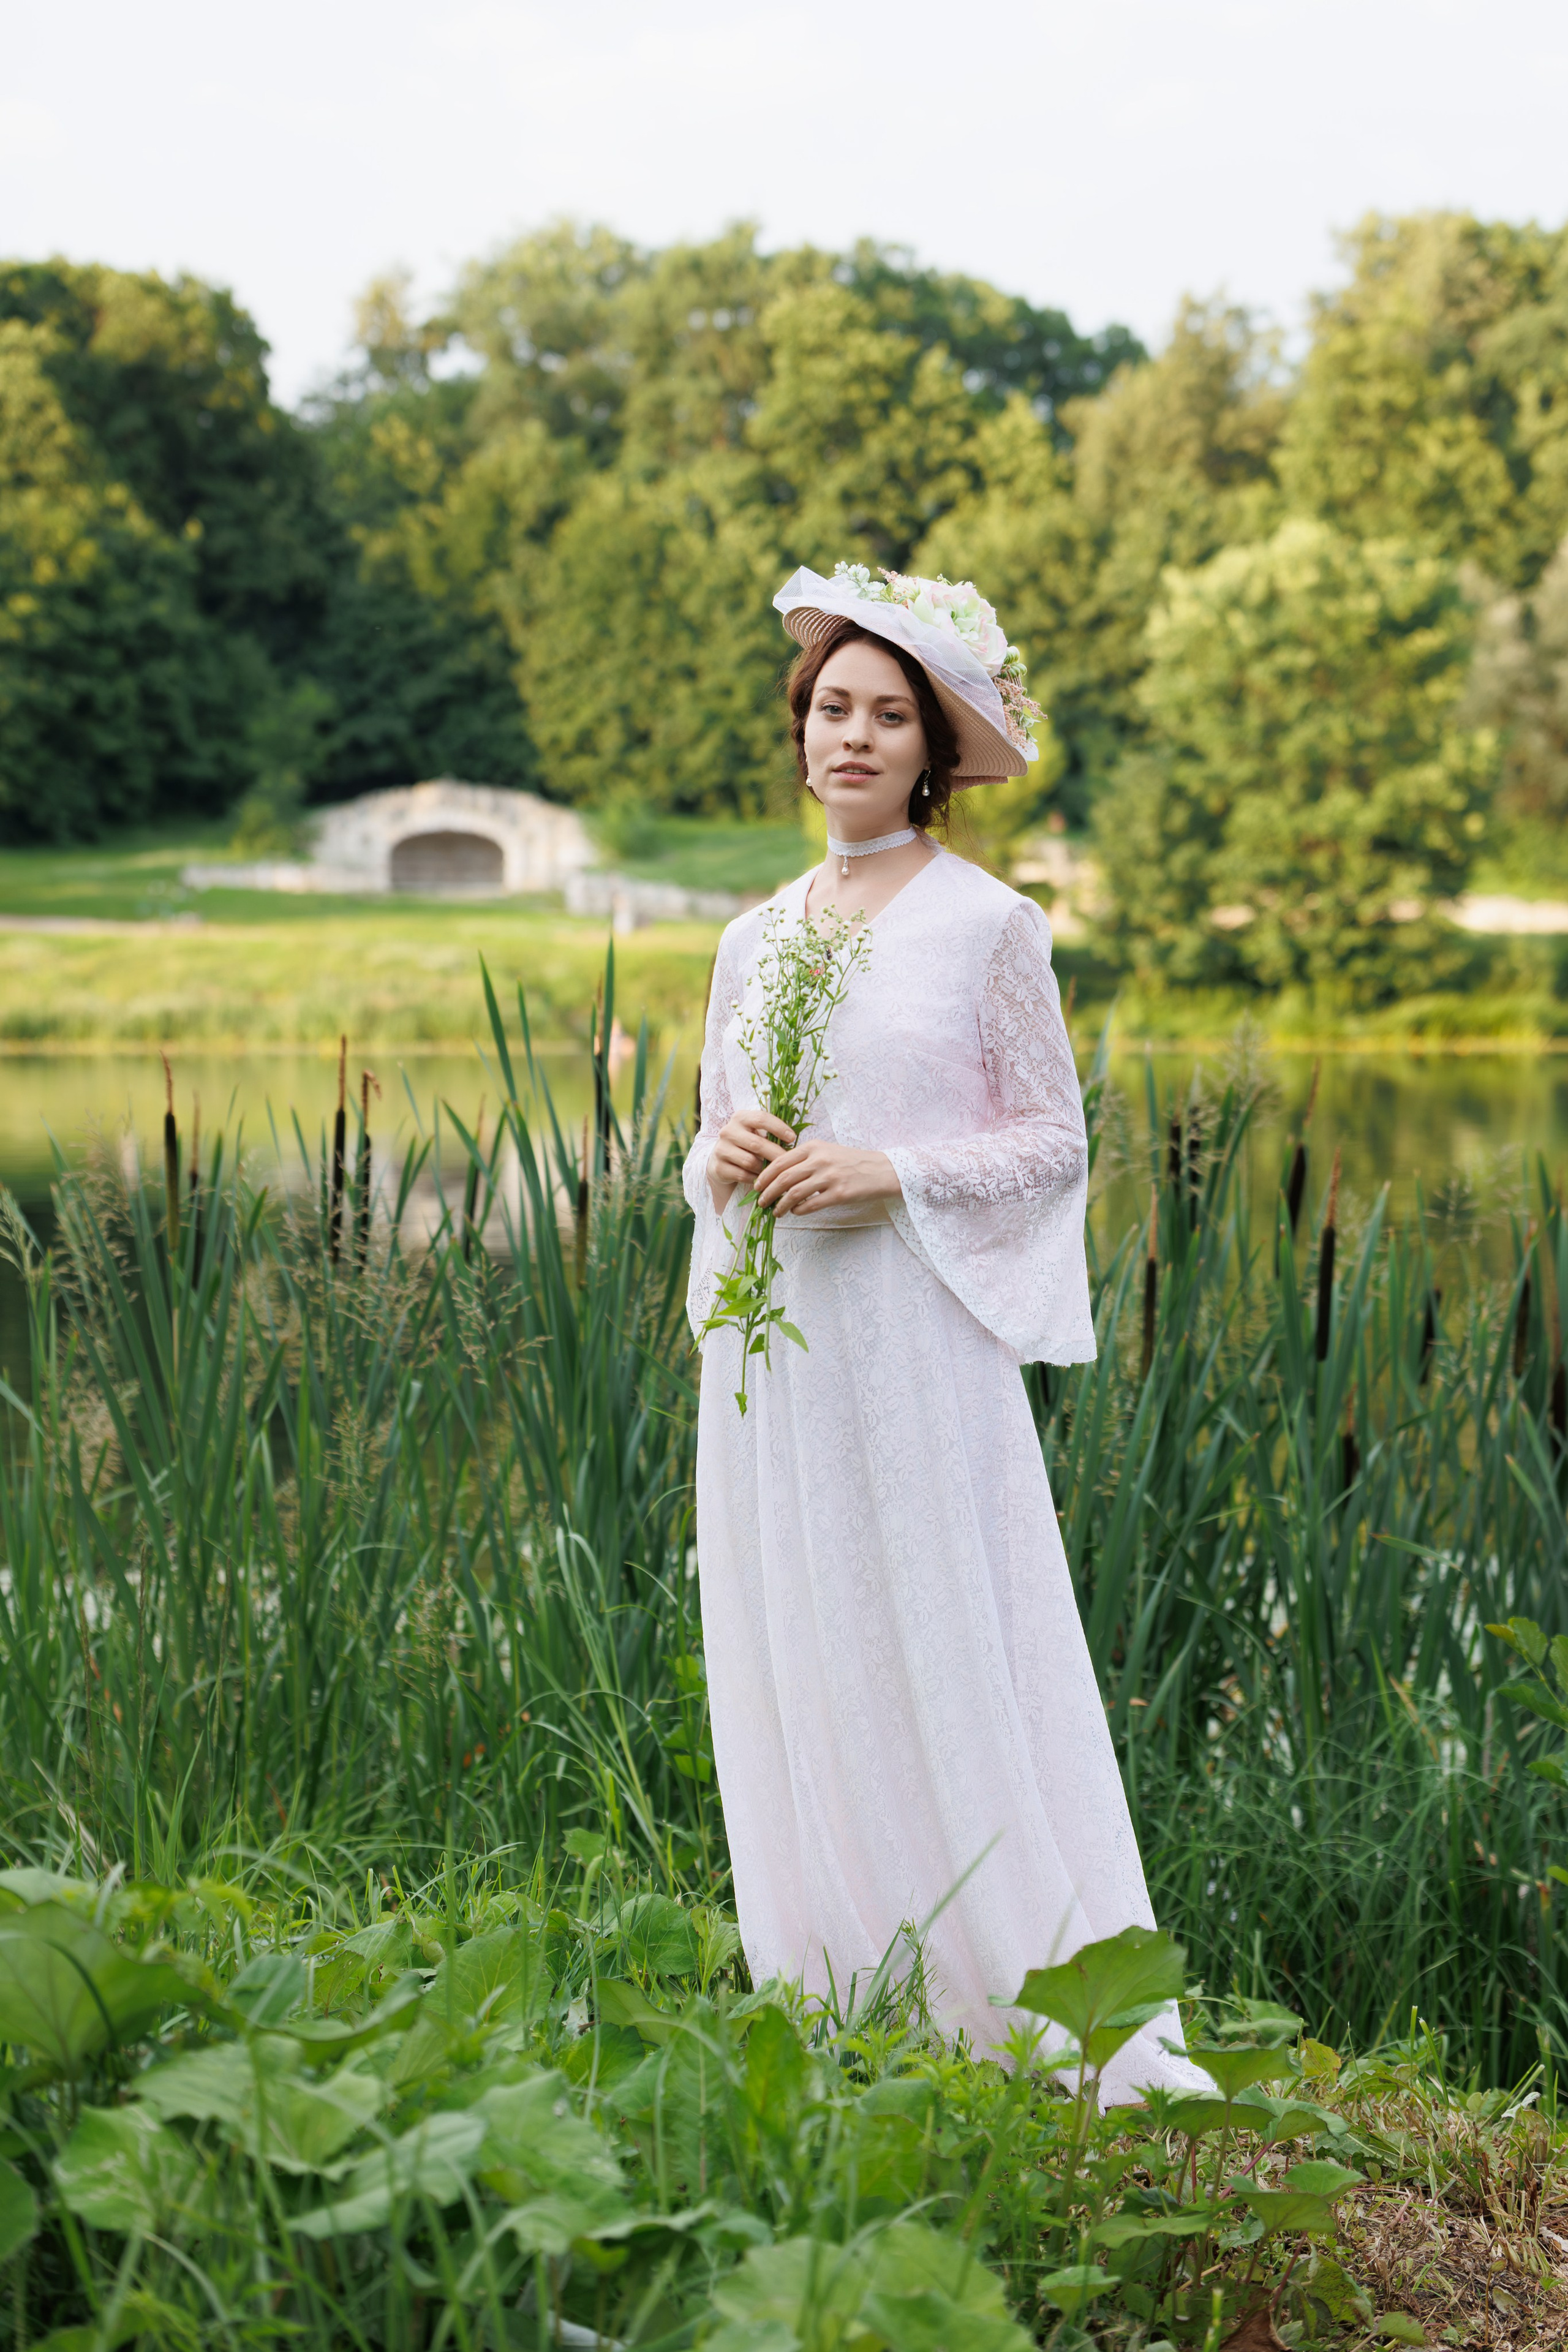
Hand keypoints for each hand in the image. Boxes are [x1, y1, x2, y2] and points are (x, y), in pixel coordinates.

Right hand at [708, 1108, 795, 1213]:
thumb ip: (771, 1134)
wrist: (721, 1159)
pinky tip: (763, 1179)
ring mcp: (721, 1149)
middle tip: (790, 1162)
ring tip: (776, 1172)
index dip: (778, 1127)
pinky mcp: (718, 1167)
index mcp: (740, 1117)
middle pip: (756, 1143)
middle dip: (776, 1154)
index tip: (793, 1138)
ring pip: (750, 1162)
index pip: (761, 1118)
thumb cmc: (747, 1144)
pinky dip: (755, 1179)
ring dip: (765, 1169)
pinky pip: (742, 1175)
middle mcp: (728, 1131)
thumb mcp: (757, 1133)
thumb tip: (795, 1142)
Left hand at [754, 1138, 901, 1216]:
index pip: (780, 1161)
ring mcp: (830, 1177)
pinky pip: (811, 1205)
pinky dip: (799, 1210)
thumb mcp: (827, 1151)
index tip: (757, 1186)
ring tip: (775, 1212)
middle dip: (768, 1192)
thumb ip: (805, 1158)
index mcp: (814, 1147)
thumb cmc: (852, 1161)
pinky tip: (795, 1212)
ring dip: (780, 1205)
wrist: (882, 1170)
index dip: (765, 1175)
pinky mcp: (840, 1193)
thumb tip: (779, 1173)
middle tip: (761, 1202)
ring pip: (794, 1193)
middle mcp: (820, 1160)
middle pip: (784, 1178)